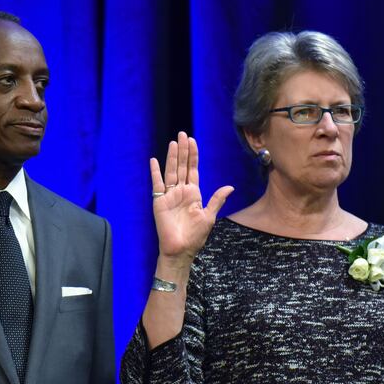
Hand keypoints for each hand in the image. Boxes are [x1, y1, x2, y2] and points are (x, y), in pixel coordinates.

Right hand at [150, 131, 233, 268]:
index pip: (193, 170)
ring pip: (171, 171)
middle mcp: (181, 191)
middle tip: (183, 134)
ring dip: (172, 157)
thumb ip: (217, 199)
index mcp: (193, 193)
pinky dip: (155, 172)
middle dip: (183, 150)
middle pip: (182, 166)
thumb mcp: (209, 216)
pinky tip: (154, 161)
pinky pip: (157, 184)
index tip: (193, 141)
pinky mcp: (159, 201)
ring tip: (174, 142)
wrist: (181, 249)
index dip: (193, 155)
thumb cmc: (195, 236)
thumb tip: (230, 187)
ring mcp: (169, 195)